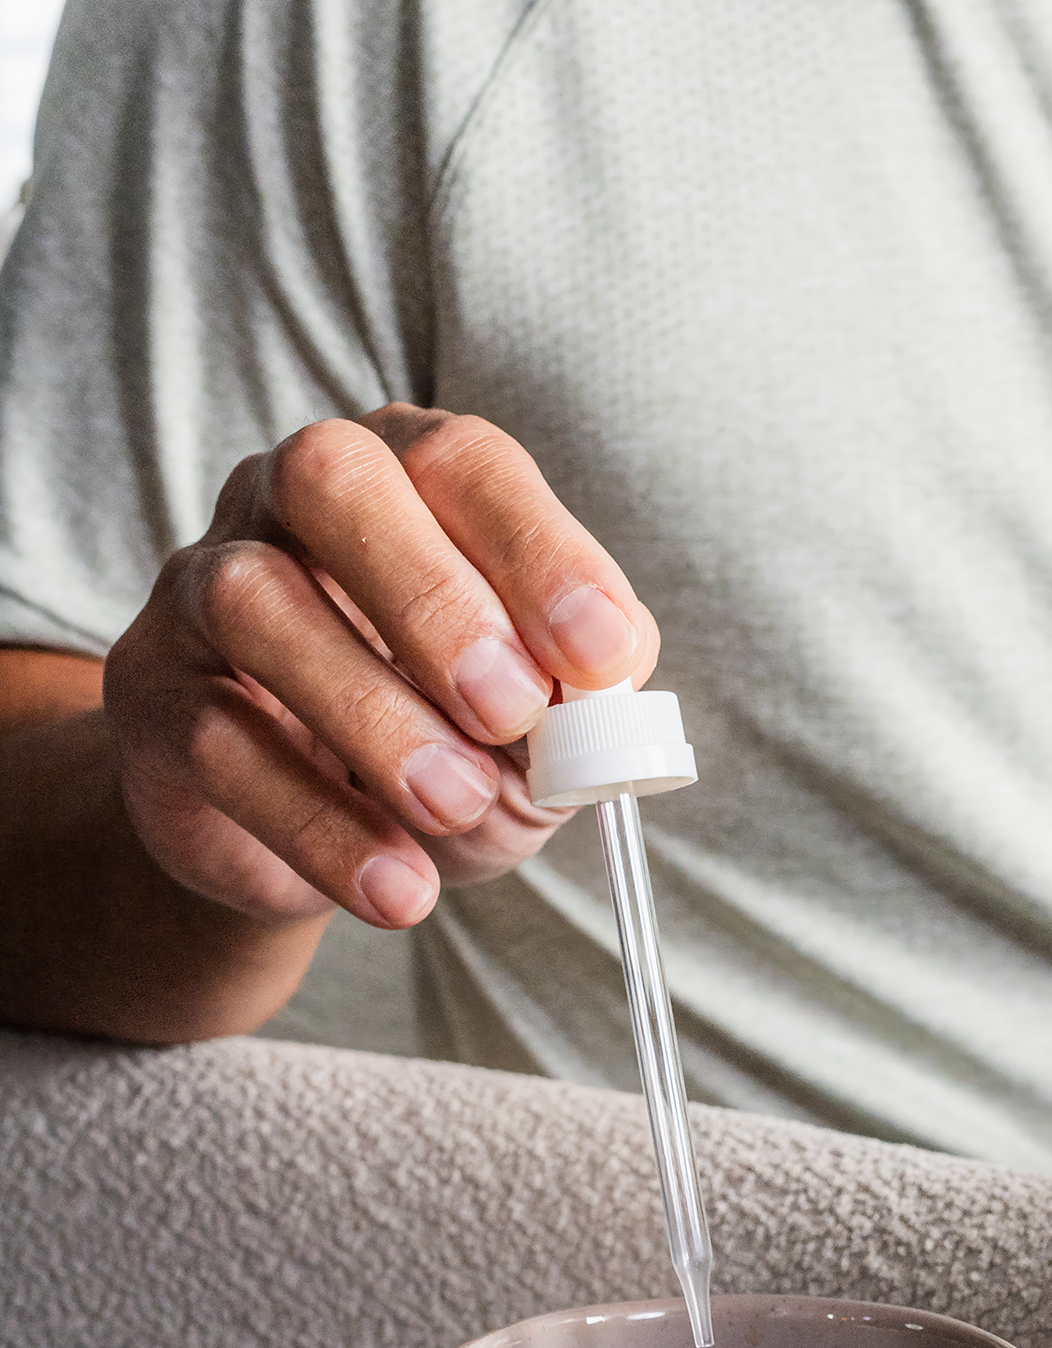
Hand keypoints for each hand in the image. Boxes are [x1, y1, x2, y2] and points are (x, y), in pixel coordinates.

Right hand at [101, 408, 658, 931]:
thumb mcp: (536, 727)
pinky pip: (218, 740)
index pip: (462, 462)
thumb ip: (578, 703)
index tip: (601, 653)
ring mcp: (203, 585)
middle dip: (434, 598)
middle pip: (331, 481)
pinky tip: (396, 884)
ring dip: (373, 714)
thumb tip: (604, 698)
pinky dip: (320, 823)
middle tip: (512, 713)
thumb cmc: (443, 738)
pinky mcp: (151, 690)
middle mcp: (289, 500)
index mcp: (406, 475)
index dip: (538, 549)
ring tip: (456, 804)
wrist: (312, 833)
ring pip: (257, 603)